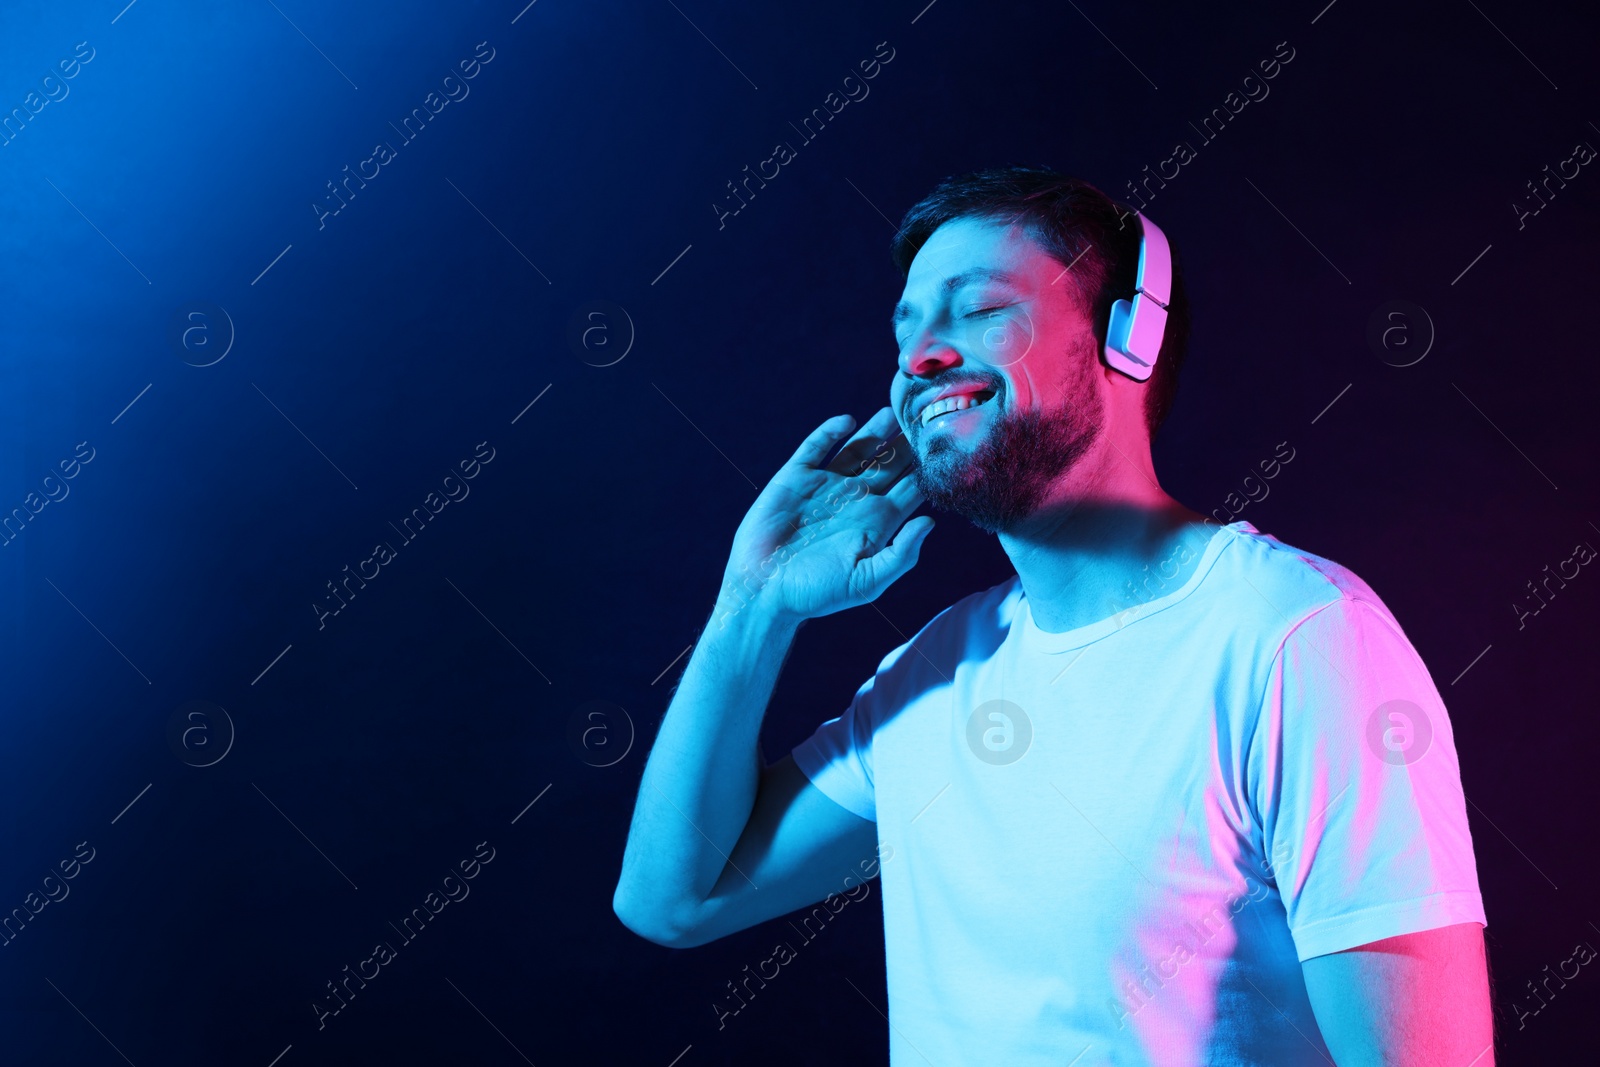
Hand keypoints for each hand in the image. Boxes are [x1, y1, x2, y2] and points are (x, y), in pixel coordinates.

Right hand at [719, 407, 932, 625]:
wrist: (763, 591)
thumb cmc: (816, 593)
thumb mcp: (867, 581)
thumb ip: (902, 554)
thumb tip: (930, 522)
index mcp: (878, 522)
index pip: (911, 489)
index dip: (927, 470)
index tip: (945, 448)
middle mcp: (856, 500)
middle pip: (890, 463)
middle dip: (907, 443)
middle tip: (924, 418)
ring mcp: (826, 486)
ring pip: (858, 449)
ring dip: (875, 431)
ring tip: (891, 412)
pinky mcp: (796, 478)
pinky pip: (816, 448)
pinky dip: (830, 432)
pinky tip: (846, 421)